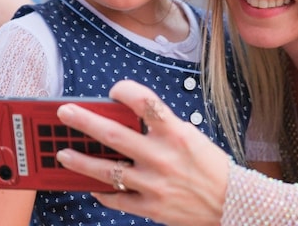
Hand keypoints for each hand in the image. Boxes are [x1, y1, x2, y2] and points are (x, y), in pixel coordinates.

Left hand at [56, 80, 229, 225]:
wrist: (233, 204)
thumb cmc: (212, 167)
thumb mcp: (192, 138)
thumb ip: (162, 129)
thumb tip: (127, 121)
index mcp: (176, 133)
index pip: (144, 102)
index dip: (124, 91)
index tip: (113, 90)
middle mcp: (162, 156)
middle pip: (114, 134)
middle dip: (84, 121)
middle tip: (64, 112)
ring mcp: (154, 184)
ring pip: (107, 170)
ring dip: (80, 161)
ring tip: (63, 153)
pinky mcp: (151, 207)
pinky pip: (116, 198)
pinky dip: (101, 192)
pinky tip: (91, 185)